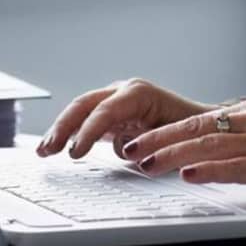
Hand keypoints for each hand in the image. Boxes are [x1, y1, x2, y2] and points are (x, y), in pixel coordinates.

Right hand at [36, 78, 209, 159]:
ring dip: (61, 130)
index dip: (87, 132)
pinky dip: (70, 134)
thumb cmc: (191, 130)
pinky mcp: (112, 115)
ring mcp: (116, 101)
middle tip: (49, 150)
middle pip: (85, 105)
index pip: (105, 111)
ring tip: (43, 150)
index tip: (75, 153)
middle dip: (64, 127)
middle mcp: (124, 92)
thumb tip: (127, 150)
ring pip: (80, 111)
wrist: (202, 125)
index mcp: (139, 93)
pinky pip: (86, 121)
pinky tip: (54, 147)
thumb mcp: (174, 136)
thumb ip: (150, 141)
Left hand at [119, 101, 245, 208]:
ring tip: (147, 164)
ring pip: (209, 145)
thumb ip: (234, 149)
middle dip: (158, 140)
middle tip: (130, 151)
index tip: (135, 142)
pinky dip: (208, 170)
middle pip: (196, 128)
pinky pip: (235, 166)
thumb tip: (194, 161)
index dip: (162, 132)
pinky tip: (189, 175)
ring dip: (173, 155)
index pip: (197, 121)